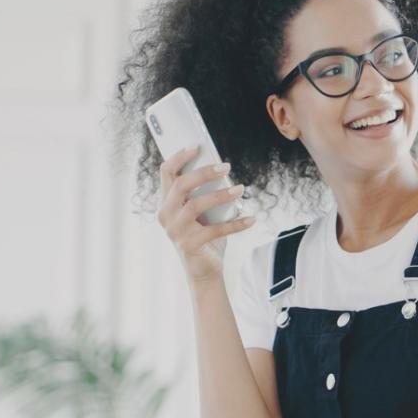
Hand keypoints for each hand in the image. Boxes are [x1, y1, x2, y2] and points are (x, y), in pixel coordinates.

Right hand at [155, 145, 256, 283]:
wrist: (204, 272)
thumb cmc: (205, 237)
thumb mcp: (202, 213)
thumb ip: (204, 194)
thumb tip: (222, 170)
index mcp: (166, 203)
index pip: (166, 173)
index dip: (180, 157)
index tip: (197, 145)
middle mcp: (165, 215)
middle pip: (181, 185)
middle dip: (204, 172)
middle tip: (226, 166)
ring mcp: (175, 231)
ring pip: (196, 204)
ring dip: (221, 195)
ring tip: (241, 189)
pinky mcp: (189, 245)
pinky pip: (215, 230)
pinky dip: (236, 224)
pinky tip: (252, 219)